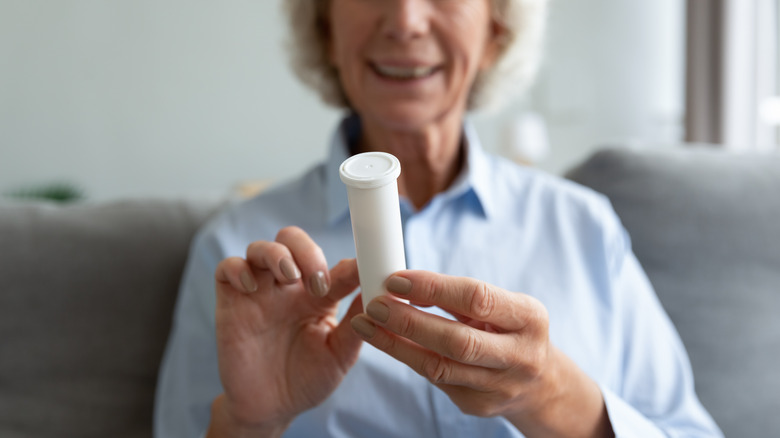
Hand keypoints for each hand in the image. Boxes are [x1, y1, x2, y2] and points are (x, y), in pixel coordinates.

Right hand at [209, 226, 362, 435]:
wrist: (270, 410)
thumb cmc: (308, 380)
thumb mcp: (339, 356)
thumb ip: (358, 326)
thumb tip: (380, 298)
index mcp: (319, 296)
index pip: (334, 265)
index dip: (350, 264)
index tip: (361, 271)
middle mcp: (289, 288)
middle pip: (292, 240)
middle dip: (307, 251)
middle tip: (317, 283)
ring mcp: (259, 292)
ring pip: (260, 248)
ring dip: (276, 254)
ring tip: (289, 277)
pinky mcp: (231, 303)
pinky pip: (227, 269)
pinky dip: (238, 269)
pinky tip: (251, 288)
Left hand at [350, 271, 612, 437]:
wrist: (540, 383)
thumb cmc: (512, 330)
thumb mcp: (504, 306)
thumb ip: (461, 296)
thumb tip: (406, 284)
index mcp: (530, 318)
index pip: (476, 298)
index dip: (432, 288)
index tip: (396, 279)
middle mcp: (520, 355)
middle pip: (456, 340)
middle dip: (409, 321)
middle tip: (375, 304)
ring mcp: (500, 386)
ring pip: (439, 366)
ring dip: (396, 343)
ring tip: (367, 323)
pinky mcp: (478, 405)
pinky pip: (435, 379)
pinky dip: (407, 357)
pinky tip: (385, 341)